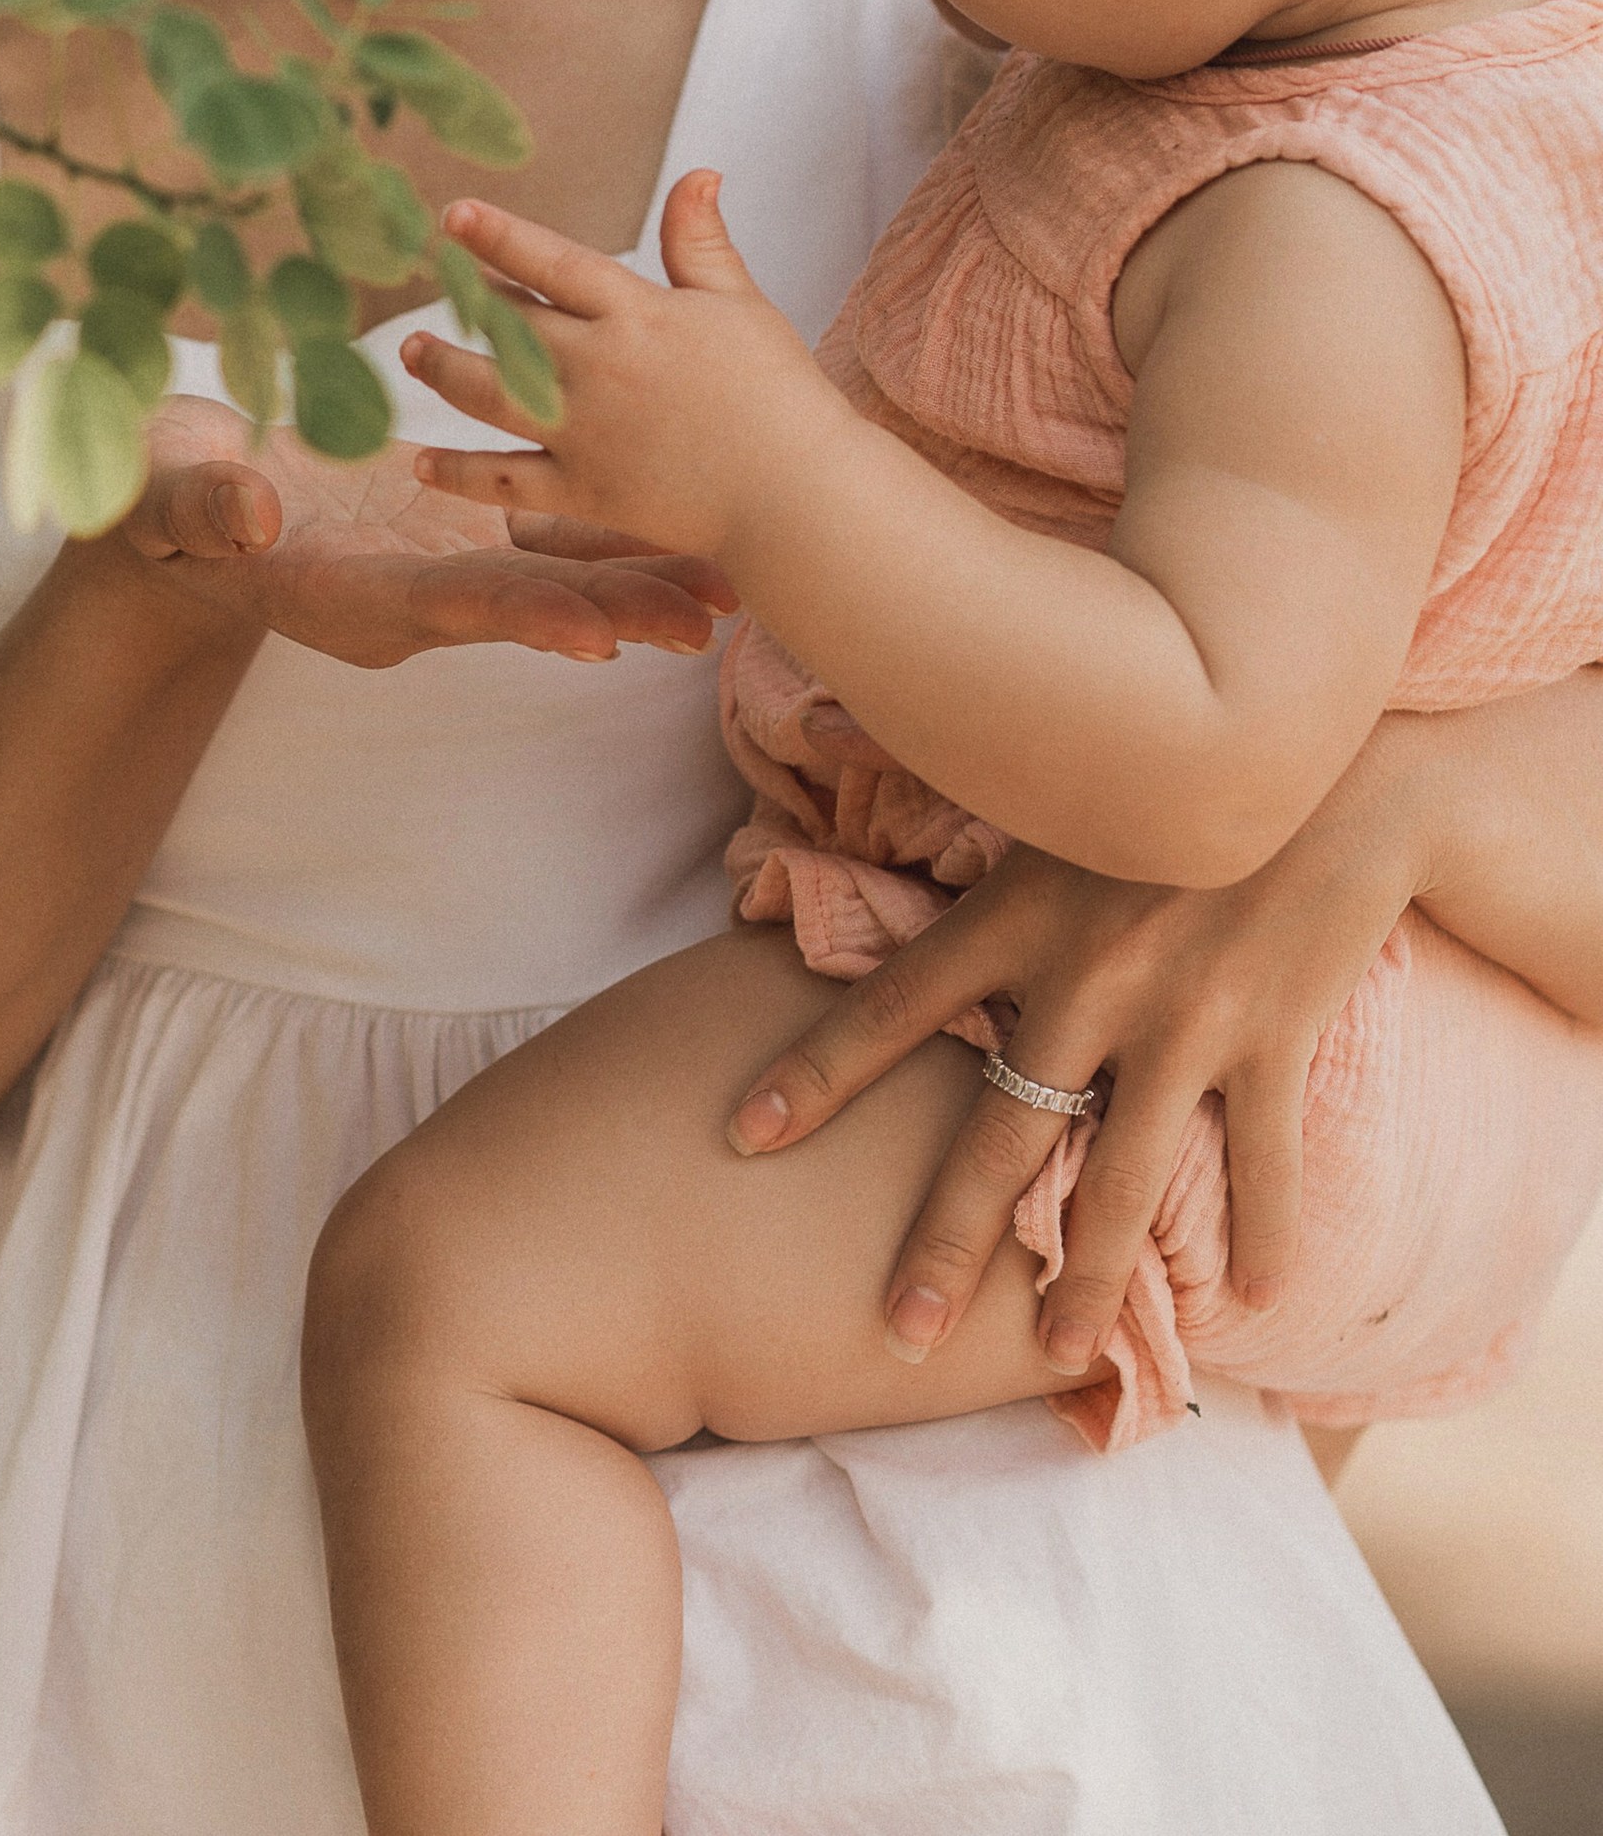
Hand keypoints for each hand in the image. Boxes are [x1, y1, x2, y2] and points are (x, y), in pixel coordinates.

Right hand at [104, 397, 736, 670]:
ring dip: (634, 578)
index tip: (591, 637)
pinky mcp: (449, 525)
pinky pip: (542, 531)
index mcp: (351, 595)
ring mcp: (434, 561)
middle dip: (614, 613)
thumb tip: (250, 518)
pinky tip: (673, 518)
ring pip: (552, 573)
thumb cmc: (166, 507)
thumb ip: (212, 512)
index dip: (522, 617)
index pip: (449, 608)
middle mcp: (409, 591)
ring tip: (725, 590)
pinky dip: (605, 527)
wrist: (178, 505)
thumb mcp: (174, 506)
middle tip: (703, 626)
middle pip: (527, 606)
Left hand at [402, 172, 820, 560]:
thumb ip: (701, 243)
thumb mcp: (740, 305)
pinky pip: (506, 481)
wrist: (797, 495)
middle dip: (461, 302)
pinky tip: (423, 464)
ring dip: (443, 370)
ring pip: (490, 394)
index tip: (451, 216)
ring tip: (412, 352)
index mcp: (637, 314)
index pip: (552, 262)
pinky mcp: (583, 492)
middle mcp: (598, 368)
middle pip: (509, 324)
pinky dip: (459, 474)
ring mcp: (584, 433)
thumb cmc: (779, 393)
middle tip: (426, 281)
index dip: (498, 236)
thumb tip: (699, 173)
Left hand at [725, 736, 1432, 1372]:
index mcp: (1015, 913)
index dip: (814, 1072)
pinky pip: (1263, 1158)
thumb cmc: (1161, 750)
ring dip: (1092, 1278)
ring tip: (1056, 1354)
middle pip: (1001, 1136)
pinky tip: (1251, 1298)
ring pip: (1125, 1178)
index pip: (891, 1005)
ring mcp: (1186, 1016)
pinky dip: (1263, 1232)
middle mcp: (1088, 977)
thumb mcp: (1040, 764)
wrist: (1321, 748)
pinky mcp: (1275, 1035)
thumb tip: (811, 711)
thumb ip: (927, 760)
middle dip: (944, 1241)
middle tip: (899, 1330)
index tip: (743, 1135)